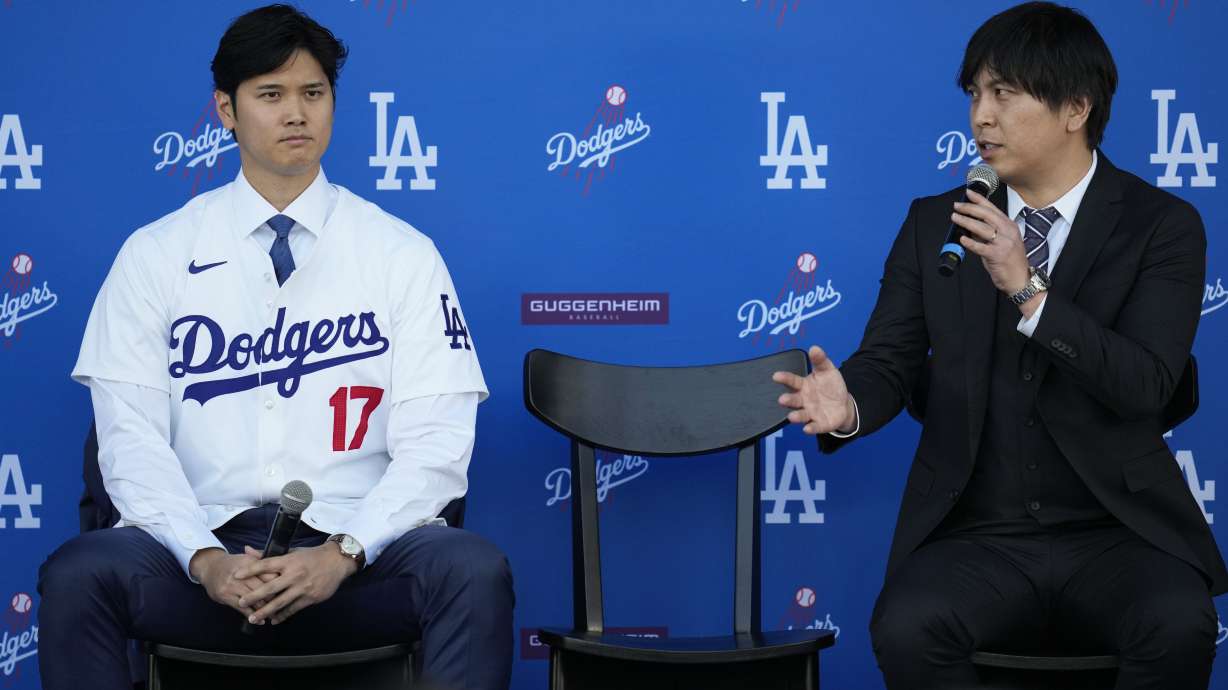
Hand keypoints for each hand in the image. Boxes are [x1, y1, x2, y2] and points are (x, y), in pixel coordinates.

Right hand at [191, 547, 278, 618]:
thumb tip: (281, 561)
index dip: (279, 583)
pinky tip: (260, 621)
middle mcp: (241, 574)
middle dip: (275, 598)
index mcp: (250, 563)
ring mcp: (232, 585)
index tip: (288, 591)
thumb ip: (263, 559)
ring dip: (265, 610)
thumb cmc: (233, 564)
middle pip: (263, 588)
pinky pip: (242, 608)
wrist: (210, 567)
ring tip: (274, 615)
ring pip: (254, 599)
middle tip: (284, 606)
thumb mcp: (247, 557)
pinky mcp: (225, 596)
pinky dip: (252, 616)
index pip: (269, 574)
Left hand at [234, 543, 358, 625]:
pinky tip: (274, 620)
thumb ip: (268, 554)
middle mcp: (294, 574)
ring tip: (253, 618)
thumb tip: (247, 550)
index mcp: (289, 561)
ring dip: (265, 611)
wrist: (337, 561)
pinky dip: (282, 615)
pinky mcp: (311, 597)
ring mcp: (303, 587)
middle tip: (241, 602)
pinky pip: (293, 609)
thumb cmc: (311, 556)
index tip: (236, 576)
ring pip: (281, 602)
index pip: (266, 564)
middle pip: (270, 587)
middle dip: (254, 596)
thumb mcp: (291, 552)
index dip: (250, 570)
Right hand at [772, 345, 856, 435]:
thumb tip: (814, 347)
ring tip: (791, 416)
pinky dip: (811, 428)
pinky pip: (814, 426)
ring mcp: (810, 412)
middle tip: (782, 399)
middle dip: (788, 400)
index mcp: (804, 385)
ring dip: (796, 416)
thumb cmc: (830, 386)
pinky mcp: (819, 423)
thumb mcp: (828, 370)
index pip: (792, 381)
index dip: (784, 378)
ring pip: (801, 415)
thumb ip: (820, 360)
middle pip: (794, 400)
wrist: (843, 403)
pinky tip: (807, 429)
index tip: (776, 376)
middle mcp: (804, 400)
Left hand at [952, 190, 1031, 297]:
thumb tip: (970, 225)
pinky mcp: (997, 255)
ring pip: (981, 228)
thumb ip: (989, 233)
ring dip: (966, 221)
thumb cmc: (1011, 261)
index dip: (979, 199)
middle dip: (969, 208)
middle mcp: (1007, 232)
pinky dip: (970, 242)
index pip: (992, 208)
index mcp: (1009, 226)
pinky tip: (962, 239)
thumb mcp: (1003, 241)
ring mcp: (1003, 243)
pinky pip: (980, 247)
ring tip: (955, 218)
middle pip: (986, 214)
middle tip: (957, 206)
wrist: (1021, 279)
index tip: (968, 193)